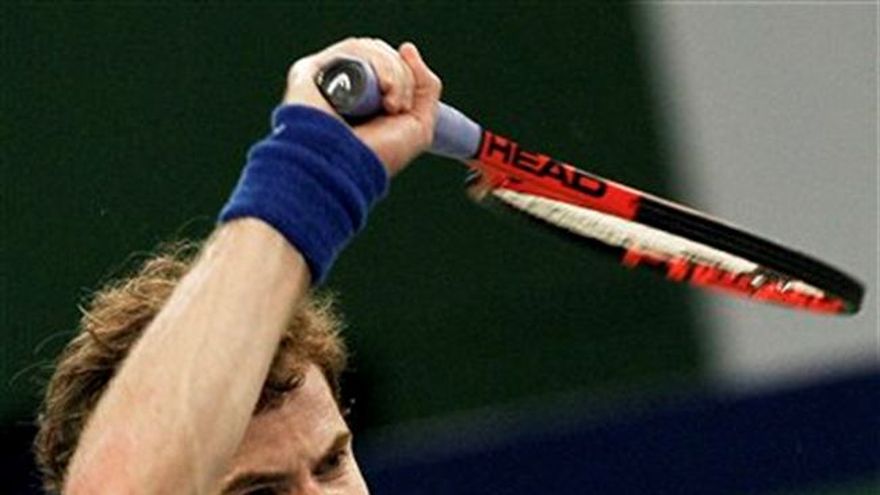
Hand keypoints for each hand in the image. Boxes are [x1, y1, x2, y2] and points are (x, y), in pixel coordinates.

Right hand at [284, 37, 442, 174]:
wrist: (347, 167)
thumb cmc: (377, 156)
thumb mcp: (419, 125)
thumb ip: (426, 87)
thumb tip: (406, 48)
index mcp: (365, 98)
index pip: (390, 65)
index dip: (406, 76)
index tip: (404, 104)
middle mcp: (344, 85)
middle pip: (382, 54)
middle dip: (402, 76)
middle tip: (396, 106)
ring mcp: (327, 76)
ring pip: (369, 48)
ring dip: (393, 72)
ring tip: (390, 103)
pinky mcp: (310, 71)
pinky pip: (351, 49)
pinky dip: (376, 62)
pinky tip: (381, 88)